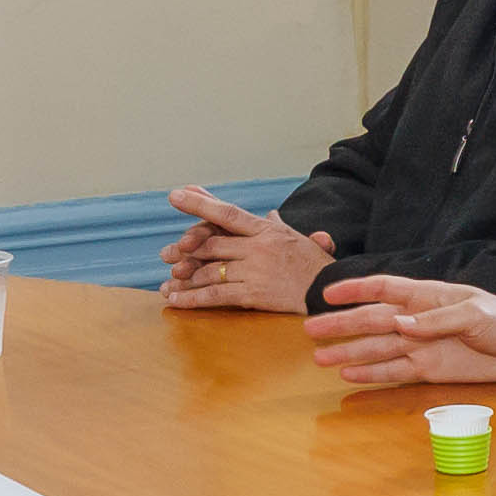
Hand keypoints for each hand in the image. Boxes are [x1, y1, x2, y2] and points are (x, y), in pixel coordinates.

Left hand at [159, 186, 329, 313]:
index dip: (200, 203)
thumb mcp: (295, 237)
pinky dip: (193, 298)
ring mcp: (255, 271)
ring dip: (185, 279)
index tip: (176, 194)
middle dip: (185, 249)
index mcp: (265, 230)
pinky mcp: (254, 294)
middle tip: (164, 255)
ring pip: (210, 271)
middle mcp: (258, 247)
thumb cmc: (313, 264)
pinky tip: (176, 300)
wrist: (330, 291)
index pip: (227, 212)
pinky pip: (216, 295)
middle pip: (212, 244)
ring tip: (167, 284)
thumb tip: (269, 213)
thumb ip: (276, 225)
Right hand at [306, 272, 495, 387]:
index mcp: (426, 297)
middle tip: (311, 331)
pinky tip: (349, 375)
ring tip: (320, 358)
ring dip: (349, 352)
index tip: (327, 294)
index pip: (383, 288)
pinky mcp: (428, 369)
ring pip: (376, 348)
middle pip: (371, 321)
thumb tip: (398, 323)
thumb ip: (436, 319)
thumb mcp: (474, 314)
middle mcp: (417, 320)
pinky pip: (394, 371)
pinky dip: (371, 374)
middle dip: (341, 325)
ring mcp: (420, 346)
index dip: (355, 290)